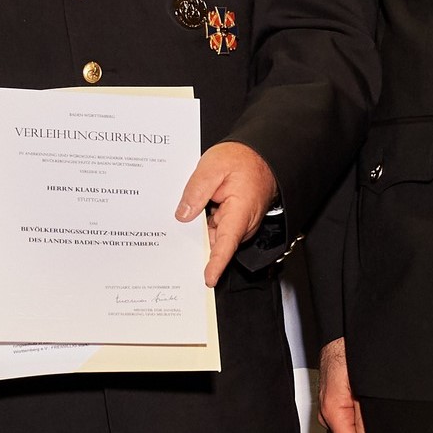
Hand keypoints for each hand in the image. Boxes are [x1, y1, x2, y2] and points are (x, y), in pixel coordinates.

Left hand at [177, 141, 278, 286]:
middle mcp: (241, 222)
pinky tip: (191, 211)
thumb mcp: (213, 167)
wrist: (260, 153)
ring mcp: (237, 222)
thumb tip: (182, 215)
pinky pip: (214, 226)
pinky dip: (202, 222)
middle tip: (172, 237)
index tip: (208, 279)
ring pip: (212, 235)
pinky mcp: (232, 219)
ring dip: (197, 230)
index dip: (217, 263)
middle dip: (195, 244)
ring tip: (183, 214)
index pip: (227, 244)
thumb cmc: (243, 158)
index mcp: (240, 212)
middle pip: (214, 242)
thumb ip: (196, 191)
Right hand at [316, 337, 366, 432]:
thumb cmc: (349, 353)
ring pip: (351, 429)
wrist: (341, 334)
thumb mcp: (363, 390)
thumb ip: (364, 420)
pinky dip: (358, 410)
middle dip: (366, 430)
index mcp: (331, 411)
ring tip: (367, 399)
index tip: (378, 432)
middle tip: (373, 408)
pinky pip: (348, 416)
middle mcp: (326, 413)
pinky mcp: (333, 401)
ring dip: (363, 419)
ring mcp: (328, 408)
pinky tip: (361, 395)